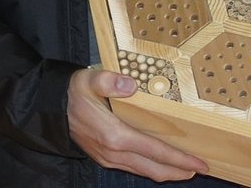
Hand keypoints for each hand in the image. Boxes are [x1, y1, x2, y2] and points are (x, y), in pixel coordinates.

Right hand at [67, 69, 206, 180]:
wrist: (49, 109)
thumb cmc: (72, 93)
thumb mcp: (88, 79)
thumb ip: (109, 80)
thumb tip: (130, 85)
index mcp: (115, 135)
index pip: (156, 151)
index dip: (180, 159)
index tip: (200, 163)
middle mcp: (114, 152)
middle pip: (154, 168)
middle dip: (179, 171)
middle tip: (201, 168)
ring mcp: (109, 158)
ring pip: (144, 171)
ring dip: (166, 171)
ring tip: (185, 168)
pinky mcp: (105, 158)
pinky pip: (134, 168)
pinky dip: (151, 167)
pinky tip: (158, 161)